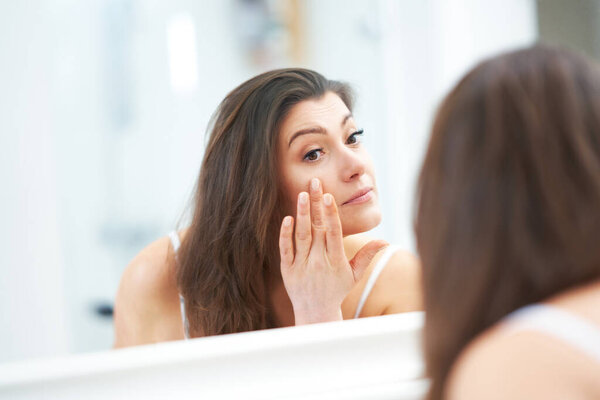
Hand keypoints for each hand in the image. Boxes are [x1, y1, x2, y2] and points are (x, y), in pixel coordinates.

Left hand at [279, 178, 387, 324]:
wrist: (315, 312)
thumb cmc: (337, 290)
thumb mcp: (355, 275)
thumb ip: (367, 256)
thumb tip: (385, 240)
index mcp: (336, 261)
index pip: (334, 233)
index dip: (331, 214)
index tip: (329, 196)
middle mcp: (319, 261)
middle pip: (317, 228)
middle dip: (316, 204)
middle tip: (314, 182)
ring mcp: (302, 265)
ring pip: (301, 236)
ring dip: (301, 214)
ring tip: (302, 194)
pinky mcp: (288, 269)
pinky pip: (286, 249)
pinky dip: (285, 234)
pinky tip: (287, 218)